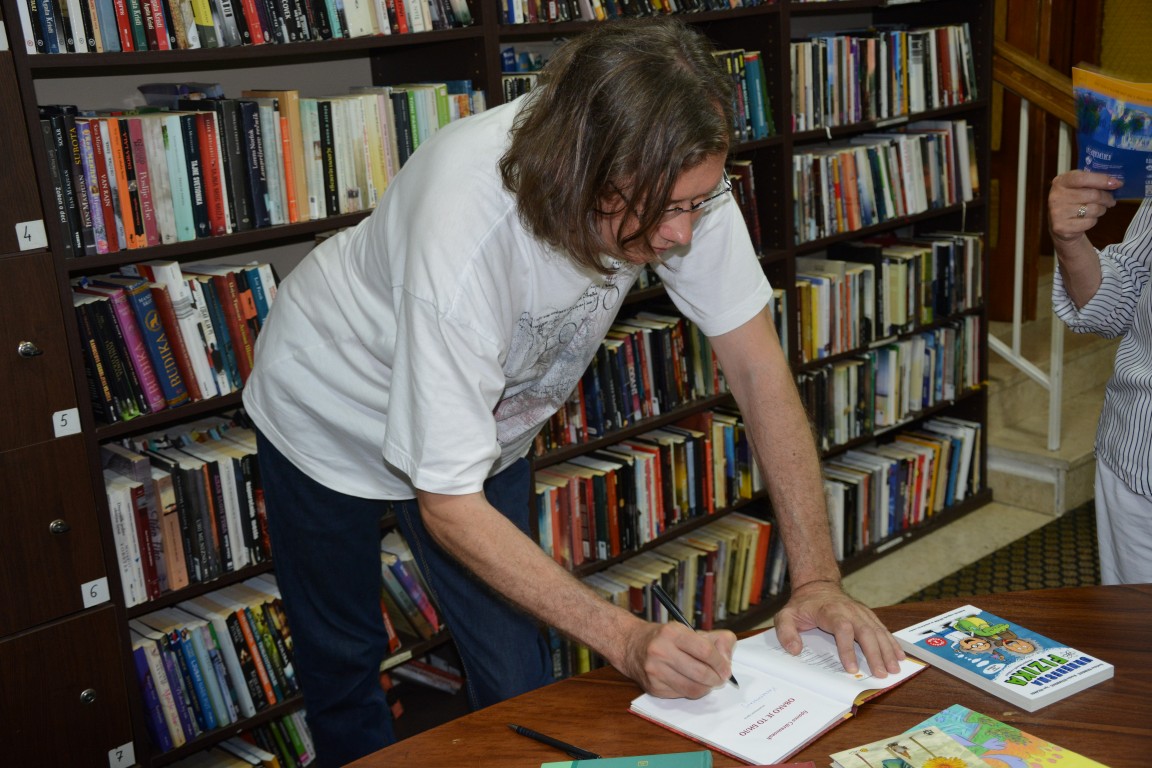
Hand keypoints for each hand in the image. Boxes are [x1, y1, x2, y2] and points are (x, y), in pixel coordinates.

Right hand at [618, 620, 737, 698]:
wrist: (631, 645)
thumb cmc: (665, 638)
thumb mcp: (688, 630)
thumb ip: (714, 639)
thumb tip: (728, 659)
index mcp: (672, 633)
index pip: (705, 650)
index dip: (720, 662)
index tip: (726, 668)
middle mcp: (661, 651)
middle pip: (701, 672)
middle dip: (716, 678)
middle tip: (720, 678)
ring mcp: (655, 671)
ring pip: (693, 688)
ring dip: (706, 688)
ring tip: (708, 682)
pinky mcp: (653, 687)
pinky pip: (681, 695)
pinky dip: (691, 691)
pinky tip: (689, 682)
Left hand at [773, 580, 904, 677]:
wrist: (817, 587)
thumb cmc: (803, 605)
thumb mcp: (786, 615)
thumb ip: (786, 632)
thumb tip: (795, 650)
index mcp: (830, 611)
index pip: (842, 629)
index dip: (848, 649)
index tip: (851, 669)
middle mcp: (849, 611)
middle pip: (865, 631)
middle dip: (874, 654)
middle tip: (880, 674)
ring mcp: (861, 613)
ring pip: (877, 631)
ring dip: (887, 651)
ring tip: (894, 669)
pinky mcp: (868, 616)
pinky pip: (882, 629)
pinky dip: (892, 643)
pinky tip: (900, 656)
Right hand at [1048, 170, 1120, 242]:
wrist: (1060, 223)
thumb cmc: (1073, 201)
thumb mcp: (1077, 187)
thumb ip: (1092, 181)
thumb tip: (1115, 182)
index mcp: (1060, 182)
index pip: (1082, 178)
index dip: (1101, 180)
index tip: (1117, 183)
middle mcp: (1056, 196)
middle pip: (1092, 195)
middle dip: (1106, 198)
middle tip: (1110, 200)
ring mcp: (1057, 213)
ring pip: (1093, 209)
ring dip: (1101, 210)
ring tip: (1097, 209)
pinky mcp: (1062, 227)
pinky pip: (1089, 222)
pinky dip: (1093, 221)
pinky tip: (1087, 219)